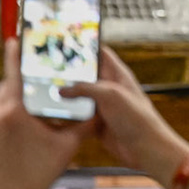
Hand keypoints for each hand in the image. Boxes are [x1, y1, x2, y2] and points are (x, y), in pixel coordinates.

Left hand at [0, 39, 90, 188]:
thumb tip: (98, 106)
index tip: (13, 41)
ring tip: (25, 120)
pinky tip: (11, 138)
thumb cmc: (42, 173)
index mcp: (13, 113)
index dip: (14, 57)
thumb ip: (83, 122)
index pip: (13, 76)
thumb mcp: (67, 145)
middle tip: (31, 91)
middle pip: (3, 93)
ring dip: (8, 110)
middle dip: (17, 90)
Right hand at [61, 46, 188, 188]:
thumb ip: (85, 88)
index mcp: (117, 74)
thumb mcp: (110, 95)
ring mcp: (102, 106)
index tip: (67, 40)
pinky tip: (53, 111)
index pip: (100, 53)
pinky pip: (78, 115)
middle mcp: (108, 88)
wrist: (144, 148)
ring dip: (66, 94)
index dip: (86, 45)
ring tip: (44, 87)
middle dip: (69, 71)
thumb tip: (62, 89)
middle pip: (86, 74)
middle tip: (47, 66)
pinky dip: (67, 114)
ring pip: (79, 96)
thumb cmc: (136, 118)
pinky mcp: (96, 123)